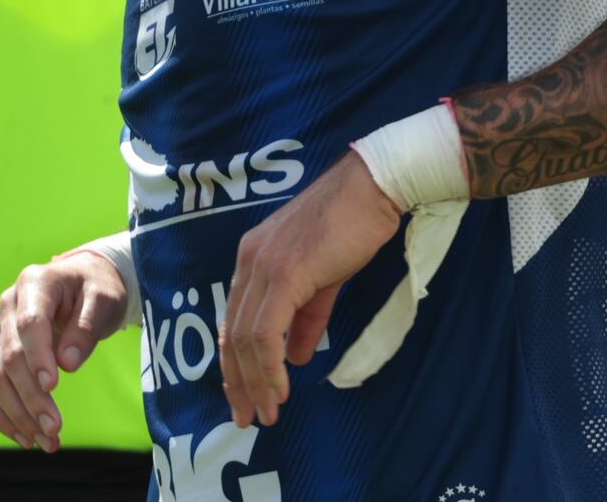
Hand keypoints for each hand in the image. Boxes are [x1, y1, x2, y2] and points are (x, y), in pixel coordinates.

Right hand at [0, 251, 130, 452]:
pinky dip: (3, 416)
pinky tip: (26, 438)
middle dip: (31, 397)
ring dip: (17, 415)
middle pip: (10, 357)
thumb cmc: (96, 289)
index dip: (38, 357)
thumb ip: (85, 327)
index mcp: (34, 283)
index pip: (29, 323)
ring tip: (46, 441)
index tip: (53, 386)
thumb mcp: (104, 299)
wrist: (82, 284)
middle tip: (55, 428)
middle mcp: (7, 306)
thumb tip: (67, 363)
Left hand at [218, 150, 403, 428]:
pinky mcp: (284, 272)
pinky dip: (269, 365)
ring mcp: (264, 265)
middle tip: (249, 418)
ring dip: (256, 381)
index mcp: (253, 259)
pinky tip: (280, 387)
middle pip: (233, 334)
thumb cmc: (353, 226)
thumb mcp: (323, 278)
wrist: (373, 189)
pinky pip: (266, 330)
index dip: (235, 364)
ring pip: (247, 337)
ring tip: (269, 412)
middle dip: (238, 382)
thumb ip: (306, 317)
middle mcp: (249, 261)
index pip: (234, 321)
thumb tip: (294, 357)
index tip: (245, 398)